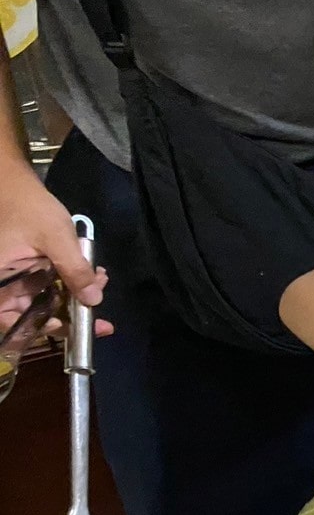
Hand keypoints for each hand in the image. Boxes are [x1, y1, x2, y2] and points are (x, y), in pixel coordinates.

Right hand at [0, 166, 111, 333]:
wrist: (15, 184)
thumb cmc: (28, 208)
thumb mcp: (55, 238)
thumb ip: (74, 270)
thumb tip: (94, 300)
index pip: (13, 322)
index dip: (42, 329)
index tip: (69, 326)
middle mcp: (4, 287)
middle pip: (35, 315)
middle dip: (71, 314)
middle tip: (102, 321)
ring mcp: (16, 280)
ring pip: (47, 301)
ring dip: (76, 297)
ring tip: (100, 282)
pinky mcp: (28, 272)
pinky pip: (50, 286)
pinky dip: (71, 283)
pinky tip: (94, 275)